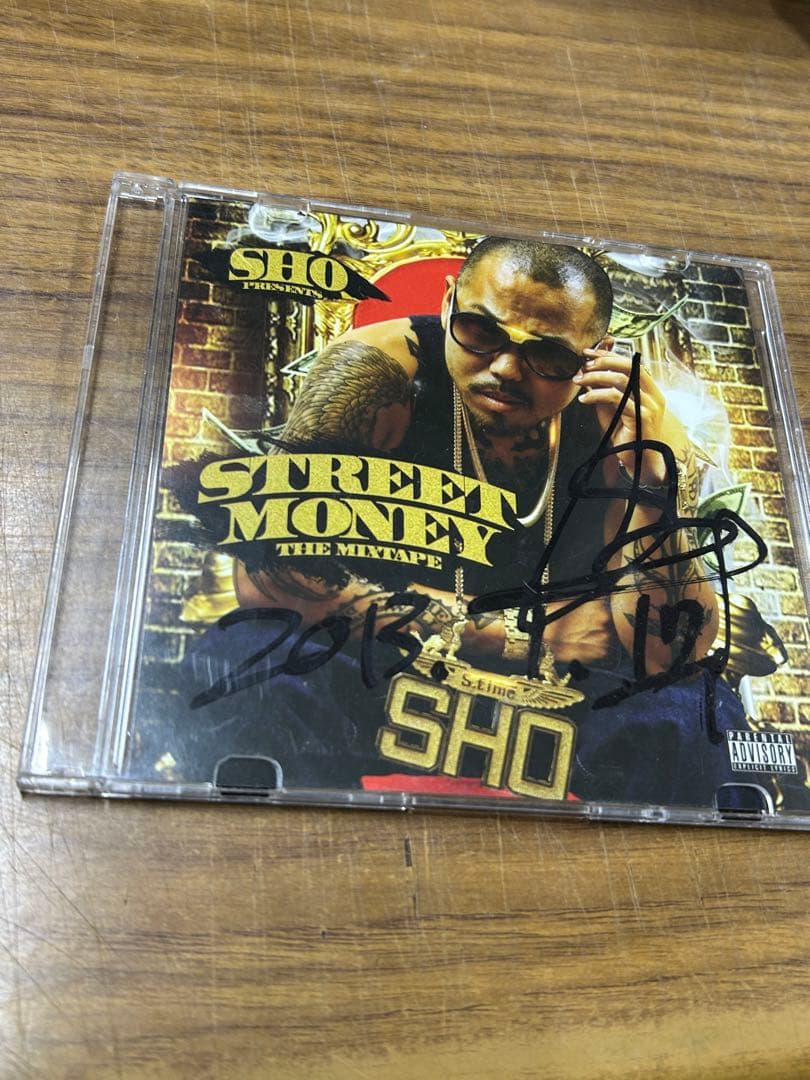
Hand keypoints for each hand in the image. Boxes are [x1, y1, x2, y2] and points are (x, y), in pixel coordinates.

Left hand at [572, 340, 668, 484]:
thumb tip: (586, 374)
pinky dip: (597, 395)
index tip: (588, 353)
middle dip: (603, 361)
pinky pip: (617, 399)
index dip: (609, 355)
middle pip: (629, 366)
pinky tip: (584, 399)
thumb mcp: (611, 409)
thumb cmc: (625, 435)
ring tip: (579, 381)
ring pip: (621, 380)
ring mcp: (650, 405)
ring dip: (596, 377)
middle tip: (583, 365)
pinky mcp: (642, 417)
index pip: (630, 363)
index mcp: (649, 389)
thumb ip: (603, 392)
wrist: (639, 461)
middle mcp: (654, 394)